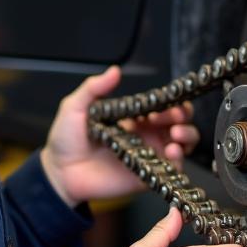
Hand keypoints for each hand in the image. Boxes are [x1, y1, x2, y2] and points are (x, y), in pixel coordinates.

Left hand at [40, 65, 199, 207]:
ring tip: (175, 135)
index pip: (162, 106)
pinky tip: (170, 152)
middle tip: (173, 117)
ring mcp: (148, 156)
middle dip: (182, 116)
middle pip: (179, 122)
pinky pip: (172, 169)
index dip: (170, 102)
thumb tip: (114, 71)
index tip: (164, 103)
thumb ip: (93, 88)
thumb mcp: (75, 108)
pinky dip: (178, 160)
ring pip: (183, 144)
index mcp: (133, 118)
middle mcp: (145, 136)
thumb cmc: (66, 140)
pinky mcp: (147, 176)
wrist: (59, 172)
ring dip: (187, 136)